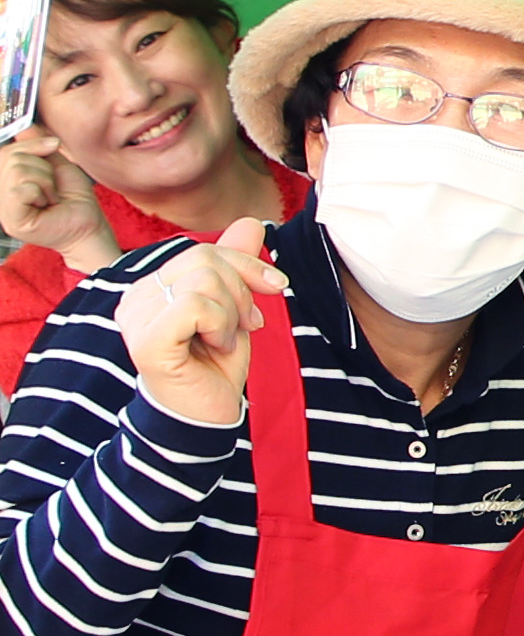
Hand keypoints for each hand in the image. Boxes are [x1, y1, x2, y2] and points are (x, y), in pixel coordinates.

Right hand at [0, 128, 111, 271]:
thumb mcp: (56, 165)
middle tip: (54, 186)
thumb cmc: (73, 198)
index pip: (5, 152)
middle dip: (43, 167)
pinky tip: (48, 204)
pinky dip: (42, 192)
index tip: (54, 146)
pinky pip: (21, 190)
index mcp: (8, 181)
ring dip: (46, 181)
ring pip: (17, 172)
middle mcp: (1, 194)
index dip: (31, 144)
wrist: (90, 224)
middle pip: (11, 158)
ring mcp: (4, 208)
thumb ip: (38, 148)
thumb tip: (25, 126)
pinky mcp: (13, 220)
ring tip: (52, 197)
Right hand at [114, 219, 286, 426]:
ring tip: (225, 340)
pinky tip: (216, 347)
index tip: (273, 289)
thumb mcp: (235, 307)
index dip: (248, 266)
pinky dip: (221, 325)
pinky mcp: (147, 340)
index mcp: (153, 286)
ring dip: (232, 314)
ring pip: (204, 280)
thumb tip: (251, 222)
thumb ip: (236, 264)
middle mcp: (136, 297)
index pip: (203, 251)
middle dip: (242, 290)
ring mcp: (136, 318)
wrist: (206, 414)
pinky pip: (196, 305)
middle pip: (205, 260)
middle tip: (246, 324)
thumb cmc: (215, 363)